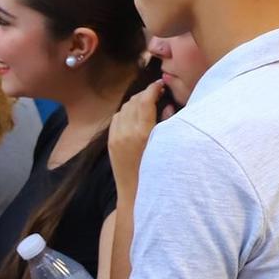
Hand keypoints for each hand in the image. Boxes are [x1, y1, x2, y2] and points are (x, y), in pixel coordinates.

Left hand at [109, 79, 168, 194]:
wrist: (136, 193)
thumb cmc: (158, 172)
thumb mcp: (166, 146)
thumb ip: (167, 123)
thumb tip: (167, 104)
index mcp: (143, 133)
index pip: (145, 101)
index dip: (153, 89)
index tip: (161, 84)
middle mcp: (126, 132)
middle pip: (134, 101)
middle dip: (145, 93)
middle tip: (157, 92)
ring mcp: (116, 137)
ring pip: (124, 108)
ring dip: (135, 102)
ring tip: (148, 102)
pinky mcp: (110, 142)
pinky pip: (117, 118)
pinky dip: (126, 112)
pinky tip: (135, 115)